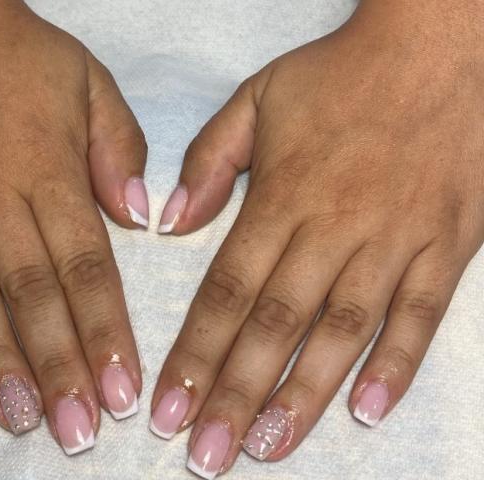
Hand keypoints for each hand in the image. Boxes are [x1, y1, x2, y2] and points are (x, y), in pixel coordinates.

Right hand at [0, 0, 147, 453]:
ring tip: (20, 417)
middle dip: (59, 366)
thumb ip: (118, 148)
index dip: (105, 332)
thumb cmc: (17, 51)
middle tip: (78, 430)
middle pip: (33, 294)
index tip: (123, 388)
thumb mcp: (89, 82)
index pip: (87, 267)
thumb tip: (138, 215)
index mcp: (51, 170)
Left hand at [151, 0, 483, 475]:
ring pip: (343, 332)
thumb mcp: (256, 100)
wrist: (436, 47)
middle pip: (276, 325)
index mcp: (281, 198)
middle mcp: (333, 228)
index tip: (169, 408)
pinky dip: (396, 364)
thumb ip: (208, 162)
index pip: (227, 291)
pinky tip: (367, 411)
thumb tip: (168, 222)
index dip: (194, 353)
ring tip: (269, 447)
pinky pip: (422, 314)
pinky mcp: (448, 245)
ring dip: (305, 396)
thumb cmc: (338, 76)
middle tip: (208, 457)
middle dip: (236, 395)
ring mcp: (394, 240)